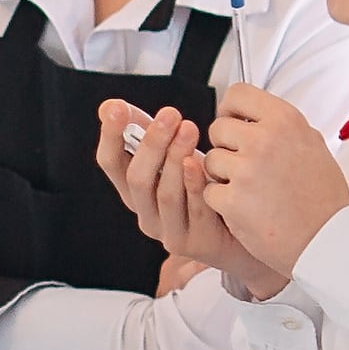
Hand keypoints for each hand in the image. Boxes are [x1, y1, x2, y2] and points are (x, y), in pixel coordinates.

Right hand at [96, 103, 272, 295]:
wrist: (238, 234)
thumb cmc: (202, 190)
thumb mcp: (170, 159)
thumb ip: (144, 134)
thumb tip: (110, 106)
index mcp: (134, 191)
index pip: (111, 163)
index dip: (111, 136)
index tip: (116, 109)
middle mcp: (146, 213)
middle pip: (137, 179)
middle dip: (152, 143)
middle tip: (169, 115)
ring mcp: (169, 232)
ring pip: (164, 194)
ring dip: (175, 158)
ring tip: (189, 129)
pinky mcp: (196, 243)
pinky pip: (194, 210)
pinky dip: (194, 184)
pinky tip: (199, 162)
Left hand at [201, 85, 348, 280]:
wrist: (325, 240)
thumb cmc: (322, 199)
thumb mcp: (313, 146)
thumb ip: (282, 127)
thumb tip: (257, 114)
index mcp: (285, 121)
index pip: (237, 94)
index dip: (231, 111)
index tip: (234, 124)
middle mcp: (264, 140)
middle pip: (218, 128)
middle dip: (226, 147)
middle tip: (245, 166)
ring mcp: (246, 170)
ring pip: (210, 160)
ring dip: (222, 175)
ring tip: (251, 190)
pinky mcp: (232, 199)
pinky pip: (209, 190)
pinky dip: (221, 201)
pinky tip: (246, 208)